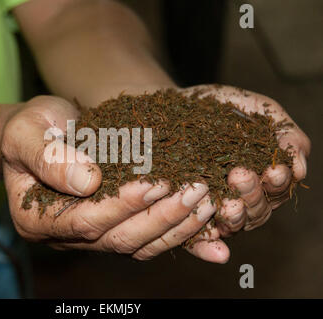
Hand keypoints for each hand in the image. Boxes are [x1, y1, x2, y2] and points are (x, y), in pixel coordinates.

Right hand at [1, 95, 229, 262]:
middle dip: (161, 215)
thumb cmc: (30, 129)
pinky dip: (180, 230)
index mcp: (37, 220)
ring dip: (177, 224)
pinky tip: (210, 219)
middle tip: (195, 189)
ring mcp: (93, 235)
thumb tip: (88, 182)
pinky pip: (149, 236)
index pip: (86, 221)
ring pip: (140, 243)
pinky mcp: (116, 225)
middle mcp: (67, 236)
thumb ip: (48, 157)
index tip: (154, 181)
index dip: (122, 205)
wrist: (42, 133)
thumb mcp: (26, 133)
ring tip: (208, 198)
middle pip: (119, 238)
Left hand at [179, 85, 310, 236]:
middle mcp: (243, 197)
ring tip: (227, 203)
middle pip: (258, 209)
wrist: (176, 107)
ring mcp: (217, 208)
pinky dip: (206, 241)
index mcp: (264, 177)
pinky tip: (209, 233)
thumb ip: (285, 134)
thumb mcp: (258, 111)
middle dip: (252, 194)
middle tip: (240, 175)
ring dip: (234, 216)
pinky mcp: (190, 215)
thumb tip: (300, 169)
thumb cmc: (221, 108)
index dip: (278, 182)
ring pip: (234, 222)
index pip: (278, 189)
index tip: (274, 171)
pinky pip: (200, 236)